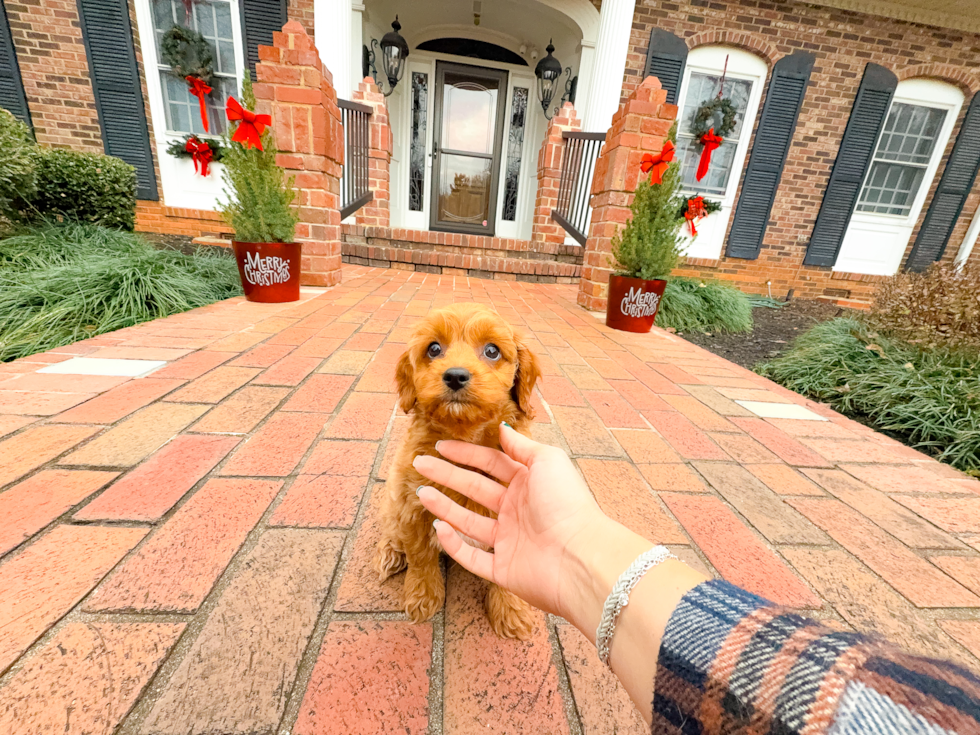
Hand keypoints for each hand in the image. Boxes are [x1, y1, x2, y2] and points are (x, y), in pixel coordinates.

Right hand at [412, 423, 611, 623]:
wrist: (580, 557)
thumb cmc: (567, 503)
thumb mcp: (547, 460)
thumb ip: (522, 446)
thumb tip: (502, 429)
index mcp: (529, 484)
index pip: (491, 464)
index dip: (466, 454)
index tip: (440, 446)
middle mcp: (518, 511)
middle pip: (475, 489)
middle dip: (447, 476)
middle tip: (420, 464)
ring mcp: (510, 541)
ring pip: (468, 522)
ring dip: (444, 507)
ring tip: (421, 492)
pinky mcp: (504, 570)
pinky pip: (473, 557)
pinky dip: (454, 545)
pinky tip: (438, 528)